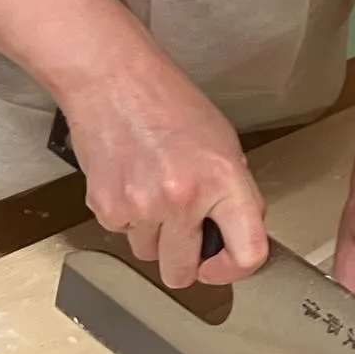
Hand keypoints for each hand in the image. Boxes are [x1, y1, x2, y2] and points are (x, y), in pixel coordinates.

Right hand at [61, 48, 267, 290]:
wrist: (114, 80)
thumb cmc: (169, 102)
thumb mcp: (223, 142)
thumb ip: (234, 192)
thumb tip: (236, 234)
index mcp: (223, 179)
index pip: (248, 253)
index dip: (235, 268)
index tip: (223, 264)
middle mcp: (183, 199)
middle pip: (183, 273)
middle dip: (184, 260)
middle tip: (183, 231)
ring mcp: (142, 207)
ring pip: (148, 255)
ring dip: (153, 234)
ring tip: (153, 186)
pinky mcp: (106, 210)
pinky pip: (122, 234)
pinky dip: (127, 216)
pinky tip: (131, 179)